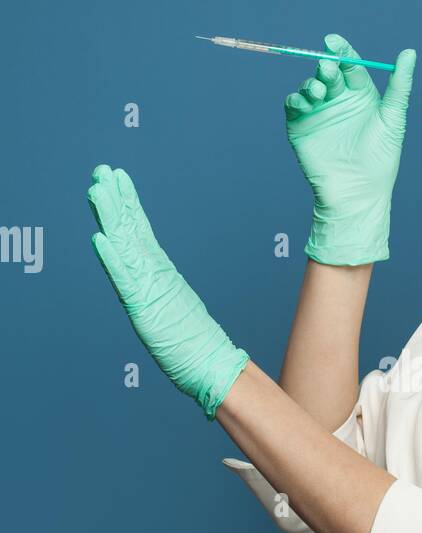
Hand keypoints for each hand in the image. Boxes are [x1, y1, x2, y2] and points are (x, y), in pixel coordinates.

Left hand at [88, 164, 248, 419]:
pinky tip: (99, 239)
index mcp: (160, 272)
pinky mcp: (145, 307)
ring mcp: (150, 288)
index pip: (139, 230)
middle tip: (102, 169)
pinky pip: (125, 280)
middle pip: (132, 229)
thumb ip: (161, 291)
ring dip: (110, 217)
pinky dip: (112, 260)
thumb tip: (152, 280)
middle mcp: (155, 273)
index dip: (126, 203)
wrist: (212, 364)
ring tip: (97, 189)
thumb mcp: (172, 309)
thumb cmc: (193, 344)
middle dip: (116, 198)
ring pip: (126, 245)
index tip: (116, 178)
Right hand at [285, 32, 415, 265]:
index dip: (341, 51)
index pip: (350, 65)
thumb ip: (400, 85)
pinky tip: (304, 102)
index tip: (332, 40)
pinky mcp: (300, 127)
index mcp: (361, 95)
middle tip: (327, 70)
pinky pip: (294, 105)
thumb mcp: (393, 118)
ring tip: (318, 92)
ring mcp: (319, 113)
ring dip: (311, 84)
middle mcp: (339, 100)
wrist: (357, 193)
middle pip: (328, 73)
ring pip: (310, 86)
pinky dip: (296, 99)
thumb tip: (410, 52)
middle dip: (325, 67)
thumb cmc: (381, 158)